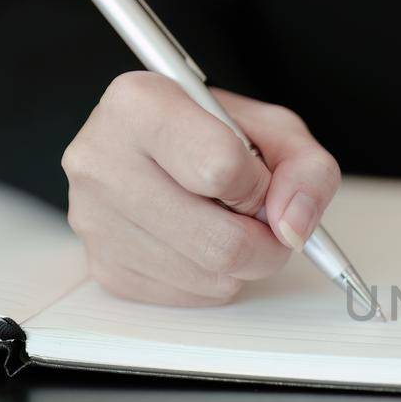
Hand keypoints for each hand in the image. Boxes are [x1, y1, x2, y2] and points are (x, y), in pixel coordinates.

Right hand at [61, 72, 340, 304]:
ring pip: (213, 278)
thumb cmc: (211, 134)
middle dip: (266, 241)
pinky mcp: (104, 268)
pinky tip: (198, 240)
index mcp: (138, 105)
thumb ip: (306, 168)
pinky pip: (192, 296)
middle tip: (261, 218)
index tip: (256, 178)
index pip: (222, 169)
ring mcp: (93, 220)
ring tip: (224, 221)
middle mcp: (100, 160)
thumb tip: (293, 226)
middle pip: (223, 244)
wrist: (154, 149)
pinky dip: (214, 277)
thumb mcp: (273, 130)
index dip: (258, 185)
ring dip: (243, 262)